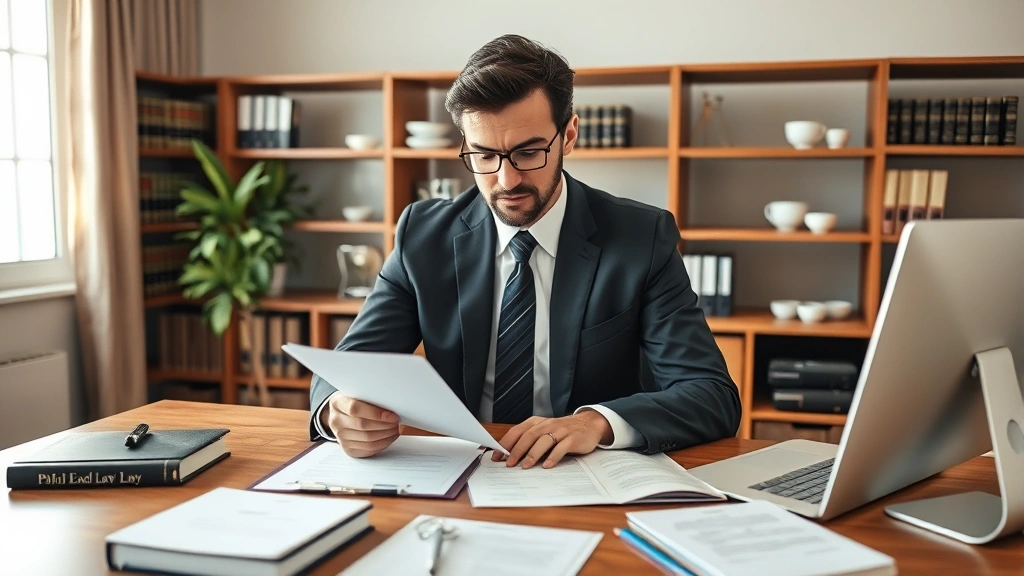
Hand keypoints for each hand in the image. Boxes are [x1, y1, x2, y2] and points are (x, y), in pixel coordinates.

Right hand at [322, 392, 399, 457]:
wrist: (340, 414)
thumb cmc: (353, 402)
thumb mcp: (357, 393)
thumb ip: (370, 397)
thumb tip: (392, 403)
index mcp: (337, 403)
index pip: (355, 409)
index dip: (375, 413)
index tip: (391, 415)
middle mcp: (336, 421)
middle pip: (362, 426)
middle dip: (384, 425)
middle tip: (396, 421)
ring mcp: (340, 437)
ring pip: (367, 440)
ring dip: (386, 435)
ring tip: (395, 428)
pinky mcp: (348, 449)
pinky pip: (368, 450)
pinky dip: (383, 444)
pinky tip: (389, 437)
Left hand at [492, 410, 612, 468]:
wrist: (589, 424)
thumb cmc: (563, 431)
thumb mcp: (545, 431)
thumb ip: (530, 439)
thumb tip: (509, 455)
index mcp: (537, 423)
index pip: (518, 431)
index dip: (506, 443)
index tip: (497, 456)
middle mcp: (547, 425)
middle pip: (529, 436)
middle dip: (517, 450)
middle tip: (509, 463)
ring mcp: (561, 431)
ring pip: (543, 441)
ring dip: (532, 454)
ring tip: (525, 466)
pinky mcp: (573, 438)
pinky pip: (561, 447)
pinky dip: (553, 456)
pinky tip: (547, 465)